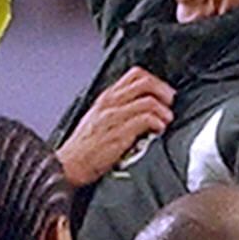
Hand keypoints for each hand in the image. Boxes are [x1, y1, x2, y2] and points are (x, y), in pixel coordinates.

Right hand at [56, 67, 173, 186]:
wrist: (69, 165)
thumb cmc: (84, 147)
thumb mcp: (98, 118)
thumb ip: (117, 109)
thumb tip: (142, 107)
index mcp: (106, 98)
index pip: (135, 74)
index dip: (155, 81)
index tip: (163, 93)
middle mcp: (110, 103)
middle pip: (145, 82)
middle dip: (163, 91)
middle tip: (169, 103)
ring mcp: (114, 117)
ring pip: (149, 100)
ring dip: (163, 110)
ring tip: (166, 120)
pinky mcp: (119, 133)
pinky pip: (146, 119)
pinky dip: (158, 123)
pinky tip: (158, 130)